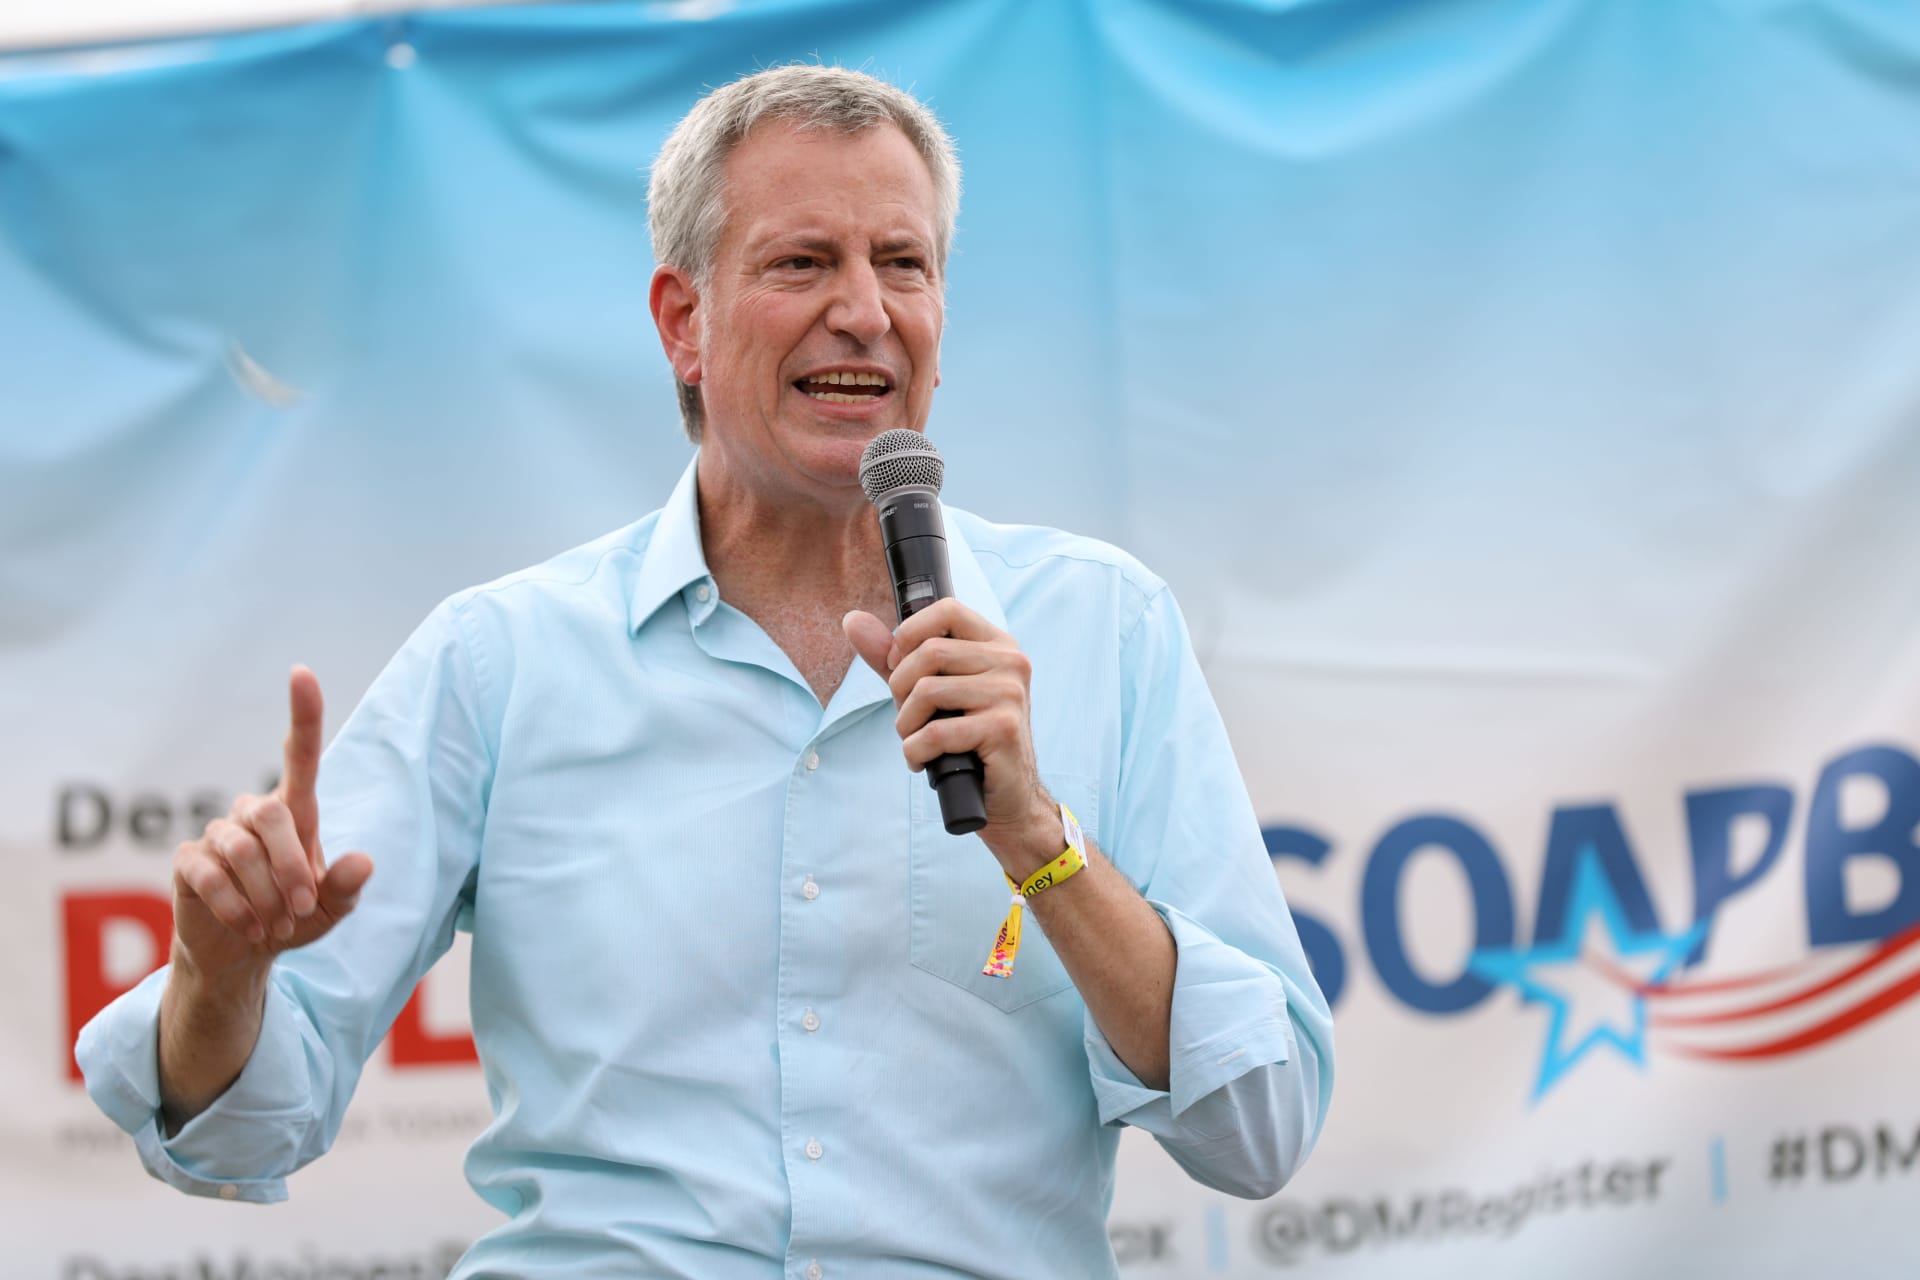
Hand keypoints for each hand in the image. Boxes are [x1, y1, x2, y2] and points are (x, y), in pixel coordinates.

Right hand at [169, 666, 374, 983]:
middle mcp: (255, 812)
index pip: (300, 754)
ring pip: (241, 848)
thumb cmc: (293, 917)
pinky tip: (248, 927)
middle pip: (272, 814)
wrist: (243, 950)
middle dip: (292, 866)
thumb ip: (347, 889)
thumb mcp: (331, 910)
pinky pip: (209, 874)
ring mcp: (218, 833)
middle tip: (300, 908)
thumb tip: (363, 862)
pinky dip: (235, 906)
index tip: (302, 673)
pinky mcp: (188, 860)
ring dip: (265, 893)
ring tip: (276, 924)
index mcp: (295, 811)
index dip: (303, 714)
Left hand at [844, 601, 1059, 879]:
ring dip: (906, 725)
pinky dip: (916, 751)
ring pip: (927, 691)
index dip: (909, 634)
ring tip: (915, 741)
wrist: (1008, 798)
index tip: (898, 667)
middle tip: (907, 718)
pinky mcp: (1004, 728)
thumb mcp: (929, 692)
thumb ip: (893, 657)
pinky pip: (936, 732)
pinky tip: (924, 762)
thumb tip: (851, 620)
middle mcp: (1011, 662)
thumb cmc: (966, 741)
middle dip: (900, 689)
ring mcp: (1010, 694)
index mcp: (997, 644)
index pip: (947, 609)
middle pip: (929, 652)